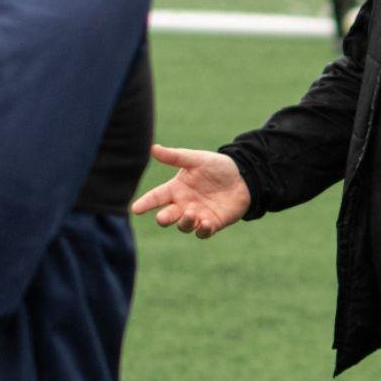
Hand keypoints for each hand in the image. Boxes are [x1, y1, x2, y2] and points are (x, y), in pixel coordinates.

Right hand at [130, 145, 250, 237]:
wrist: (244, 177)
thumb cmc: (217, 167)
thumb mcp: (197, 159)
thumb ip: (175, 157)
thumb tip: (153, 148)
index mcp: (176, 189)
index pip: (156, 197)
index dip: (145, 203)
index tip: (135, 209)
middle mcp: (183, 204)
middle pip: (167, 216)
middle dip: (164, 219)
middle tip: (163, 217)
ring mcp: (197, 216)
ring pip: (184, 226)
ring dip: (185, 222)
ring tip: (192, 213)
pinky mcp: (212, 224)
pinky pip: (203, 232)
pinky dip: (202, 230)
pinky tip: (205, 224)